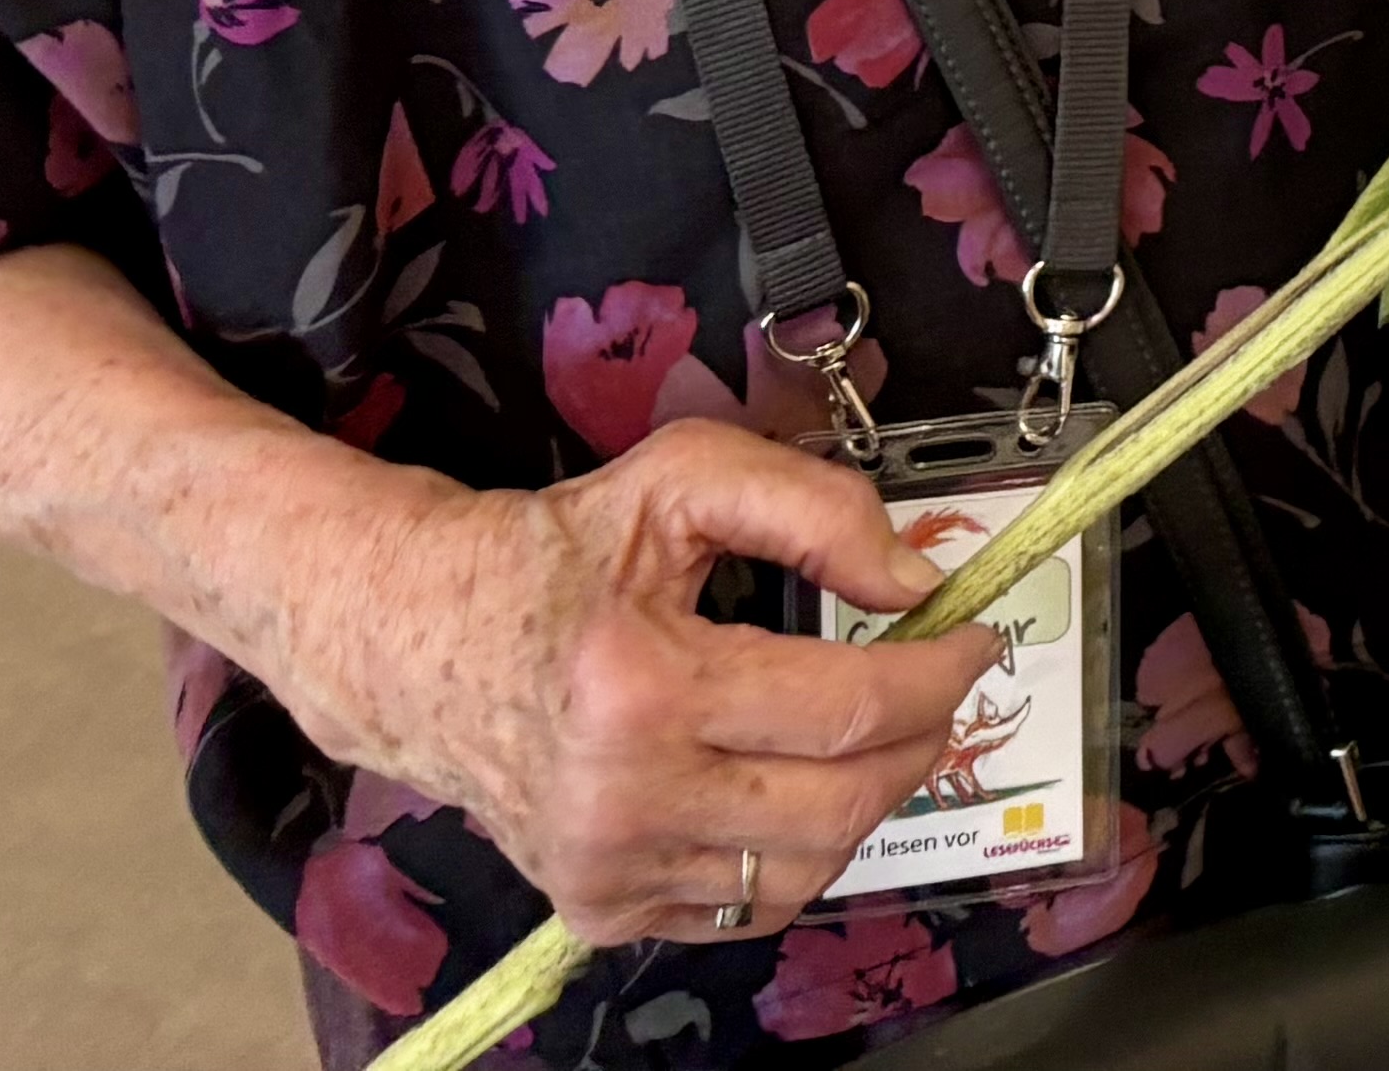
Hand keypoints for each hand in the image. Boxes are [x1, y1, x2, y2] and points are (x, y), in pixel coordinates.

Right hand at [342, 420, 988, 945]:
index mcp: (642, 692)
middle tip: (939, 683)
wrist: (411, 643)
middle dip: (923, 738)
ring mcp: (606, 872)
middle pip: (843, 802)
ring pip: (809, 867)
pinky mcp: (599, 910)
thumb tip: (917, 582)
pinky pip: (748, 907)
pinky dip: (796, 850)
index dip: (941, 673)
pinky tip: (790, 782)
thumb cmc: (552, 555)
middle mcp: (620, 803)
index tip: (977, 638)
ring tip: (869, 730)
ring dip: (869, 797)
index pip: (849, 709)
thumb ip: (815, 509)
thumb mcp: (682, 479)